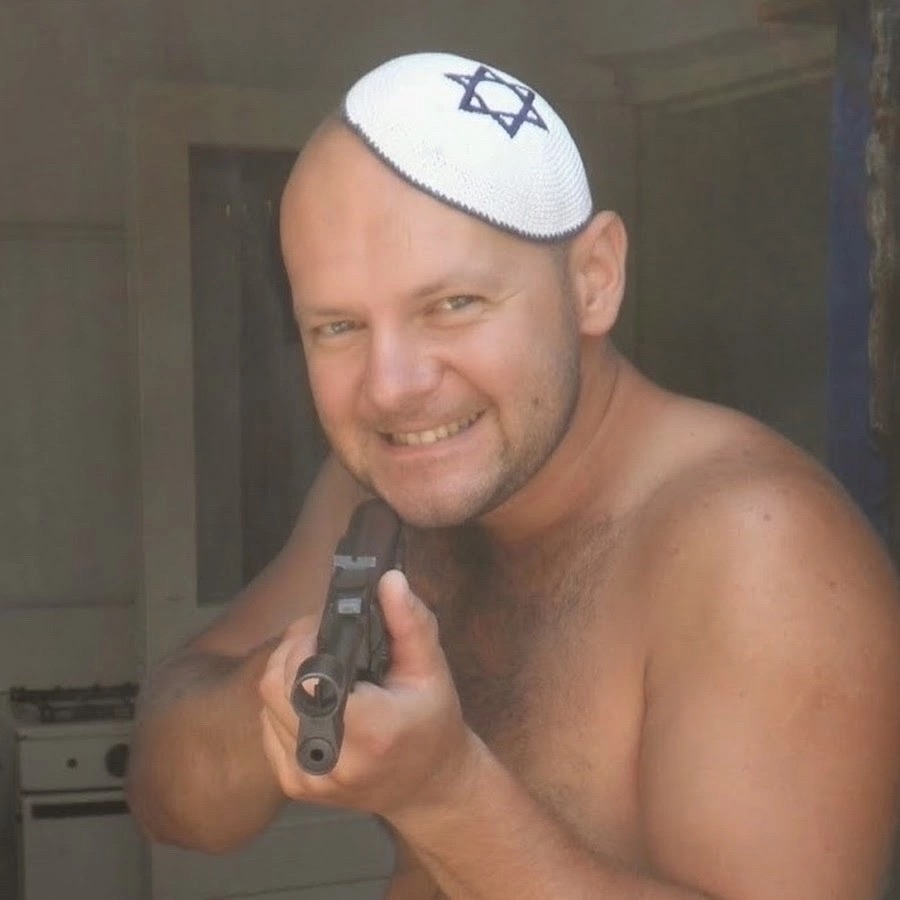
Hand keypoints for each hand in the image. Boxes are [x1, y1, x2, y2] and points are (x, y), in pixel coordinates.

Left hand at [258, 570, 476, 821]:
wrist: (428, 785)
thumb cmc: (432, 722)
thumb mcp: (432, 668)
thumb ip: (410, 621)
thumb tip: (389, 579)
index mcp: (370, 731)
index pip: (305, 680)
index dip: (305, 643)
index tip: (325, 626)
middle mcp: (331, 761)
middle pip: (275, 686)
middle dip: (292, 649)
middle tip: (319, 635)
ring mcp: (308, 778)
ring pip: (266, 704)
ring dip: (285, 674)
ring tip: (319, 665)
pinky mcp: (295, 784)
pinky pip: (267, 726)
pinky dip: (283, 702)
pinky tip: (313, 697)